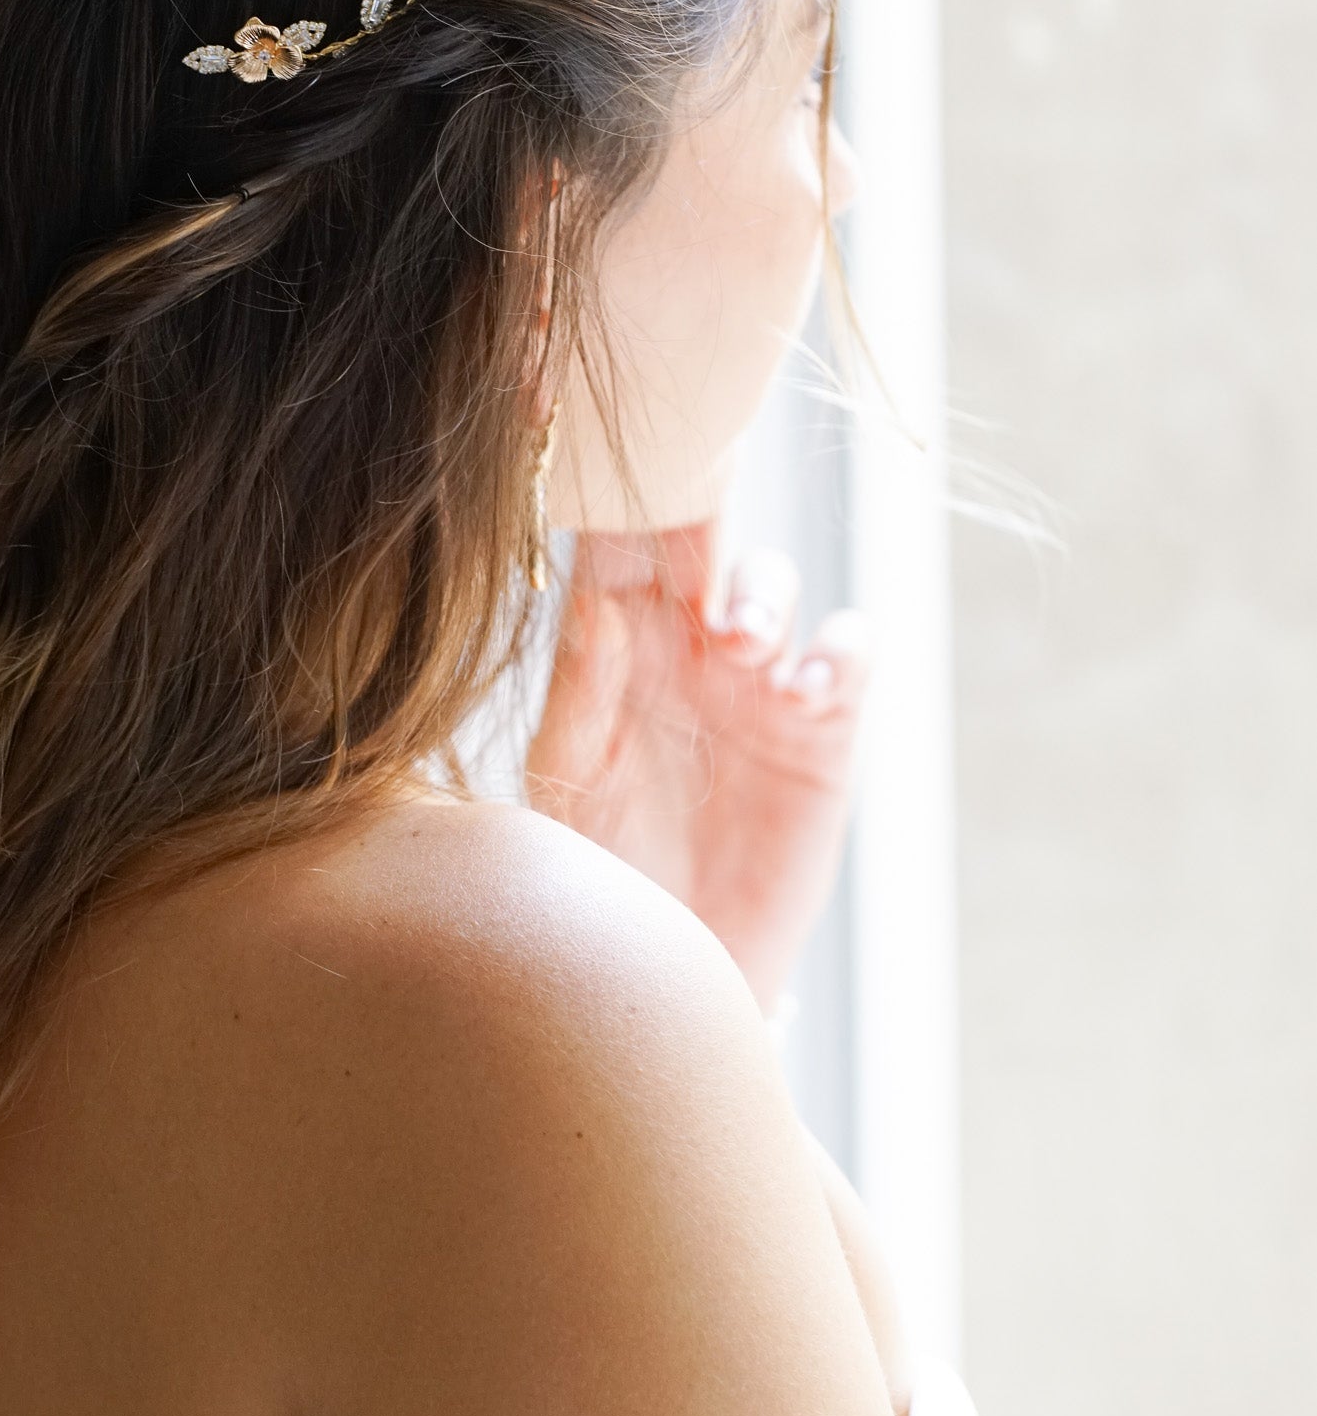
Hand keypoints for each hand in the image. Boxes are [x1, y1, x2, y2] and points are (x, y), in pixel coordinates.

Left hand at [524, 525, 870, 1011]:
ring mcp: (755, 682)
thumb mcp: (569, 785)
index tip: (605, 451)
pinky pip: (844, 655)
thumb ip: (578, 698)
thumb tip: (591, 609)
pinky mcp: (819, 730)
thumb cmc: (599, 873)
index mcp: (610, 646)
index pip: (608, 549)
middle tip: (691, 505)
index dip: (611, 495)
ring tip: (737, 640)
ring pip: (770, 584)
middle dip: (698, 514)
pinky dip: (836, 651)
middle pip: (696, 546)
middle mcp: (683, 647)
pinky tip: (802, 688)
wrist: (671, 964)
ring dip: (760, 593)